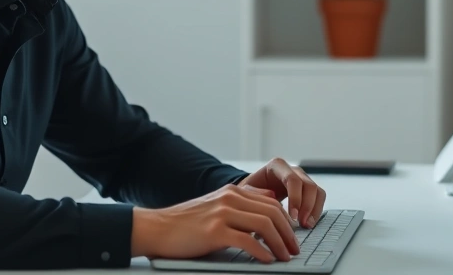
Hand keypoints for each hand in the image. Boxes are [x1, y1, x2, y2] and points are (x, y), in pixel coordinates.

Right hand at [131, 183, 300, 262]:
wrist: (158, 228)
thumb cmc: (187, 222)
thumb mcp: (217, 204)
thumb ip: (242, 201)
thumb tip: (271, 200)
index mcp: (232, 192)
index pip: (271, 203)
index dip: (287, 222)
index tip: (293, 238)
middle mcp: (229, 198)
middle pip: (272, 213)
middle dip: (288, 233)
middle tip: (294, 250)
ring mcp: (222, 214)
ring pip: (264, 225)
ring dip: (280, 243)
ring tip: (285, 257)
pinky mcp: (214, 231)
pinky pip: (247, 241)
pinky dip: (262, 252)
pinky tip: (267, 260)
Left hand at [238, 157, 325, 228]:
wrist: (251, 194)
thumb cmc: (248, 192)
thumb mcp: (246, 192)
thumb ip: (255, 193)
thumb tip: (272, 198)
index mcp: (276, 166)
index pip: (292, 179)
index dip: (295, 198)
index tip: (292, 217)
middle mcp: (292, 169)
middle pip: (308, 185)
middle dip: (307, 206)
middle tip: (302, 224)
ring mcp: (302, 178)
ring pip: (317, 191)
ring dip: (314, 209)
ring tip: (306, 226)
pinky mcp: (308, 190)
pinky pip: (319, 198)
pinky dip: (316, 211)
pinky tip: (309, 223)